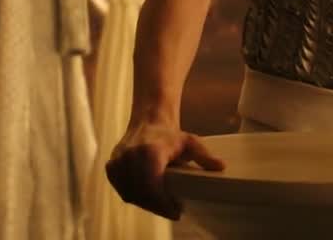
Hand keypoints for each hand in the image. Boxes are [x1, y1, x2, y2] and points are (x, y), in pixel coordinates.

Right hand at [106, 122, 225, 218]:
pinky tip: (147, 198)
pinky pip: (121, 189)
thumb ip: (205, 156)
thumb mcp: (191, 142)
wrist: (148, 120)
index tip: (176, 212)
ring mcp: (118, 161)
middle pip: (141, 193)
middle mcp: (130, 156)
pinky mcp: (111, 166)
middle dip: (157, 206)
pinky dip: (134, 196)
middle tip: (172, 211)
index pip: (152, 186)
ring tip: (161, 205)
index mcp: (149, 151)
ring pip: (130, 193)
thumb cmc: (170, 134)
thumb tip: (221, 167)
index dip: (163, 204)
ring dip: (145, 203)